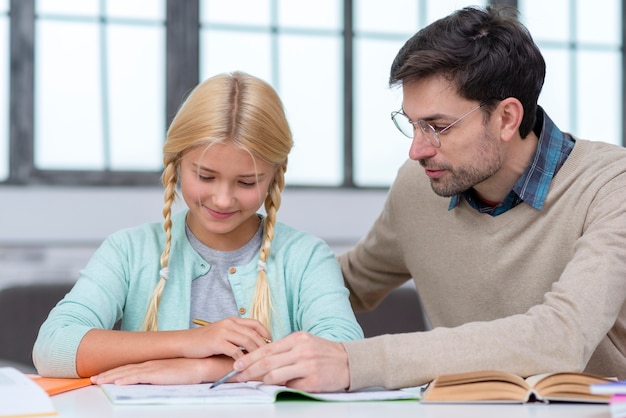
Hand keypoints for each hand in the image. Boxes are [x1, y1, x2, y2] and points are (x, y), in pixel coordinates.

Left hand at [90, 356, 232, 384]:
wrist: (201, 365)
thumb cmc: (188, 370)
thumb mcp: (169, 373)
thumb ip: (157, 376)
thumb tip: (149, 381)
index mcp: (152, 364)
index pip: (129, 368)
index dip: (114, 372)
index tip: (103, 376)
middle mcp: (149, 364)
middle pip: (124, 369)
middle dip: (107, 374)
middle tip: (93, 379)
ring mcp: (152, 368)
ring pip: (127, 373)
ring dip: (111, 377)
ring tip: (98, 381)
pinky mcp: (157, 374)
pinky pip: (137, 377)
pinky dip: (126, 379)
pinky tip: (117, 382)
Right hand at [182, 316, 270, 359]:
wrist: (185, 342)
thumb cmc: (204, 341)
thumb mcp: (222, 332)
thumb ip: (236, 335)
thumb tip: (253, 345)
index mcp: (232, 320)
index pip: (255, 323)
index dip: (265, 333)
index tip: (271, 343)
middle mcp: (229, 323)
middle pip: (253, 333)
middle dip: (263, 345)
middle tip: (268, 356)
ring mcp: (223, 332)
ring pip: (247, 341)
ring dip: (255, 352)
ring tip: (259, 362)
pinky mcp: (217, 342)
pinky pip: (235, 351)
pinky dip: (242, 359)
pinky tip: (244, 366)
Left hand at [233, 331, 349, 392]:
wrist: (349, 362)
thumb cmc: (324, 352)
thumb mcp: (305, 343)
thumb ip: (285, 351)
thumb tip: (262, 361)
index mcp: (298, 338)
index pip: (267, 348)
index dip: (249, 357)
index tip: (237, 365)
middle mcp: (301, 350)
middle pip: (267, 361)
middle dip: (248, 370)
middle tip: (236, 377)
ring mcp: (307, 366)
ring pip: (275, 374)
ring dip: (261, 380)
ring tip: (253, 383)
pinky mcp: (313, 381)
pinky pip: (290, 386)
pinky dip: (281, 387)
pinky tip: (275, 388)